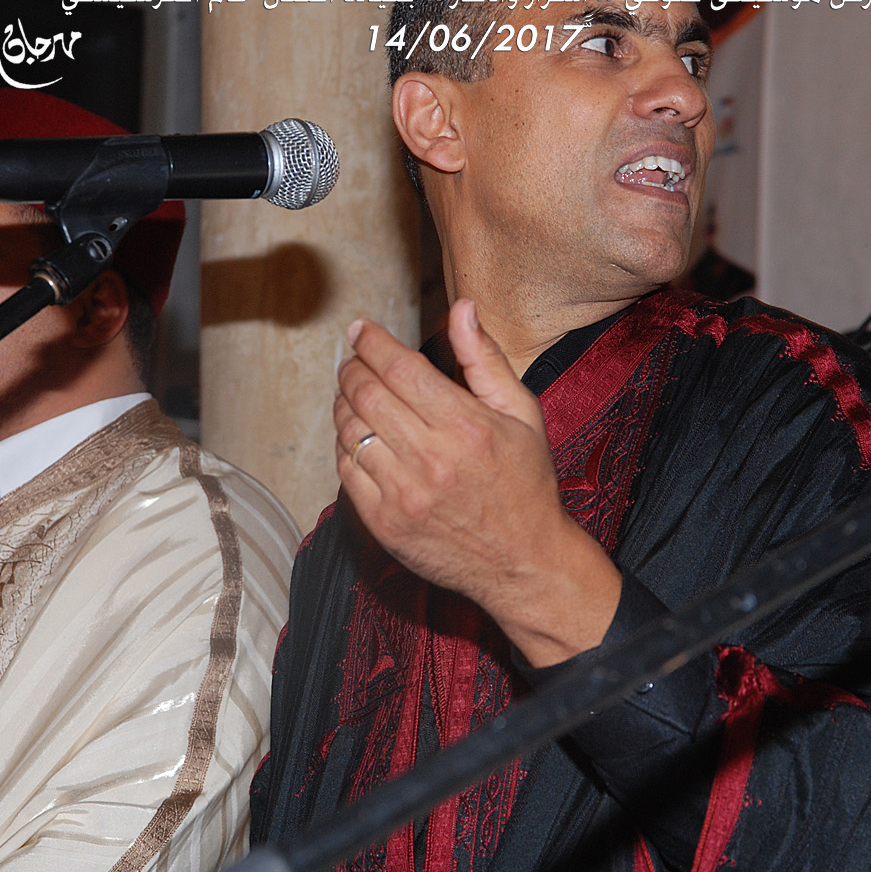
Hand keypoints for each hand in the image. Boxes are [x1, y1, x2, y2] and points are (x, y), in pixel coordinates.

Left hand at [335, 299, 620, 665]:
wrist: (525, 563)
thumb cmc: (527, 484)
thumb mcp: (522, 414)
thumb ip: (485, 359)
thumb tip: (462, 308)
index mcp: (466, 426)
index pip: (399, 369)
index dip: (371, 342)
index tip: (360, 330)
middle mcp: (431, 459)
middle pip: (366, 394)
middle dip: (352, 368)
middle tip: (353, 361)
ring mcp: (404, 495)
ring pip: (349, 430)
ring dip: (343, 404)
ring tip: (353, 395)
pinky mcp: (385, 524)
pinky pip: (345, 471)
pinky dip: (344, 445)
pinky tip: (357, 436)